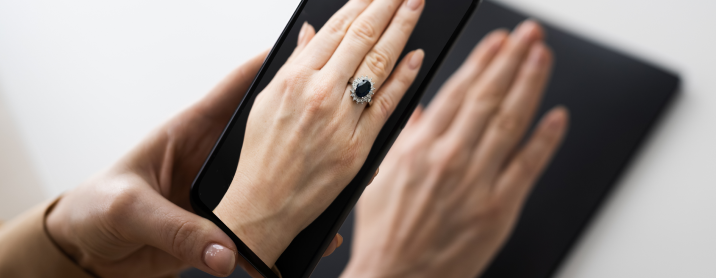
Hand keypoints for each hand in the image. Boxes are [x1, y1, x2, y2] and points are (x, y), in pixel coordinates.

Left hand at [44, 51, 340, 277]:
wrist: (89, 254)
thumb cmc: (96, 211)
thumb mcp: (130, 210)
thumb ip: (177, 229)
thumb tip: (225, 251)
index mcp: (190, 131)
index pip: (236, 90)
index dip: (272, 68)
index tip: (308, 58)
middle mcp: (214, 157)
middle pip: (269, 133)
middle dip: (302, 128)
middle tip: (336, 126)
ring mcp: (223, 190)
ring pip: (273, 180)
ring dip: (300, 183)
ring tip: (331, 187)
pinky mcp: (224, 224)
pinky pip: (262, 225)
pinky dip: (285, 231)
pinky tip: (306, 236)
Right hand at [213, 0, 425, 266]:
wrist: (263, 207)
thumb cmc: (261, 157)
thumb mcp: (267, 102)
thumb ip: (293, 64)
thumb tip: (311, 32)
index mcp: (294, 79)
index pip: (336, 29)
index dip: (361, 4)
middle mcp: (318, 94)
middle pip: (362, 38)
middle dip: (387, 6)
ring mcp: (340, 120)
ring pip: (378, 65)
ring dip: (401, 30)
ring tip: (415, 6)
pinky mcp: (359, 146)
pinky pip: (387, 106)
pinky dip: (404, 79)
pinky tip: (418, 57)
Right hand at [341, 21, 568, 277]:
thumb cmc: (386, 233)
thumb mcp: (382, 176)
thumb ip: (406, 138)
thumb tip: (422, 108)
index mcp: (419, 149)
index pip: (458, 92)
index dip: (482, 61)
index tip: (499, 41)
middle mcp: (449, 160)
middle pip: (489, 98)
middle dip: (512, 60)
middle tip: (530, 35)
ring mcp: (476, 184)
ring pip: (511, 123)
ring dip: (530, 85)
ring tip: (543, 57)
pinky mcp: (498, 210)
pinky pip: (527, 167)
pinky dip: (545, 139)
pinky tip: (557, 116)